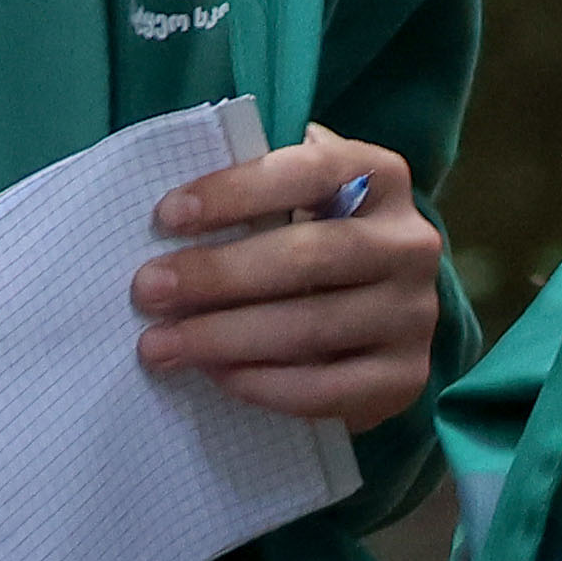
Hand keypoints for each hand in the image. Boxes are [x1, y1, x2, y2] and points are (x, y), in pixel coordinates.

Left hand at [133, 130, 447, 429]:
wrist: (381, 324)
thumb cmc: (315, 249)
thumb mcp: (302, 206)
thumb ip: (260, 195)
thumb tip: (173, 212)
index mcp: (382, 179)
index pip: (311, 172)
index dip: (237, 192)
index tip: (167, 215)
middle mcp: (410, 242)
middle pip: (308, 255)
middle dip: (218, 274)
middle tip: (148, 291)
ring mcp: (414, 313)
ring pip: (311, 327)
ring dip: (224, 337)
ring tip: (159, 345)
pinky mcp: (405, 377)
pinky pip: (325, 388)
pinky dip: (262, 384)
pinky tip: (215, 377)